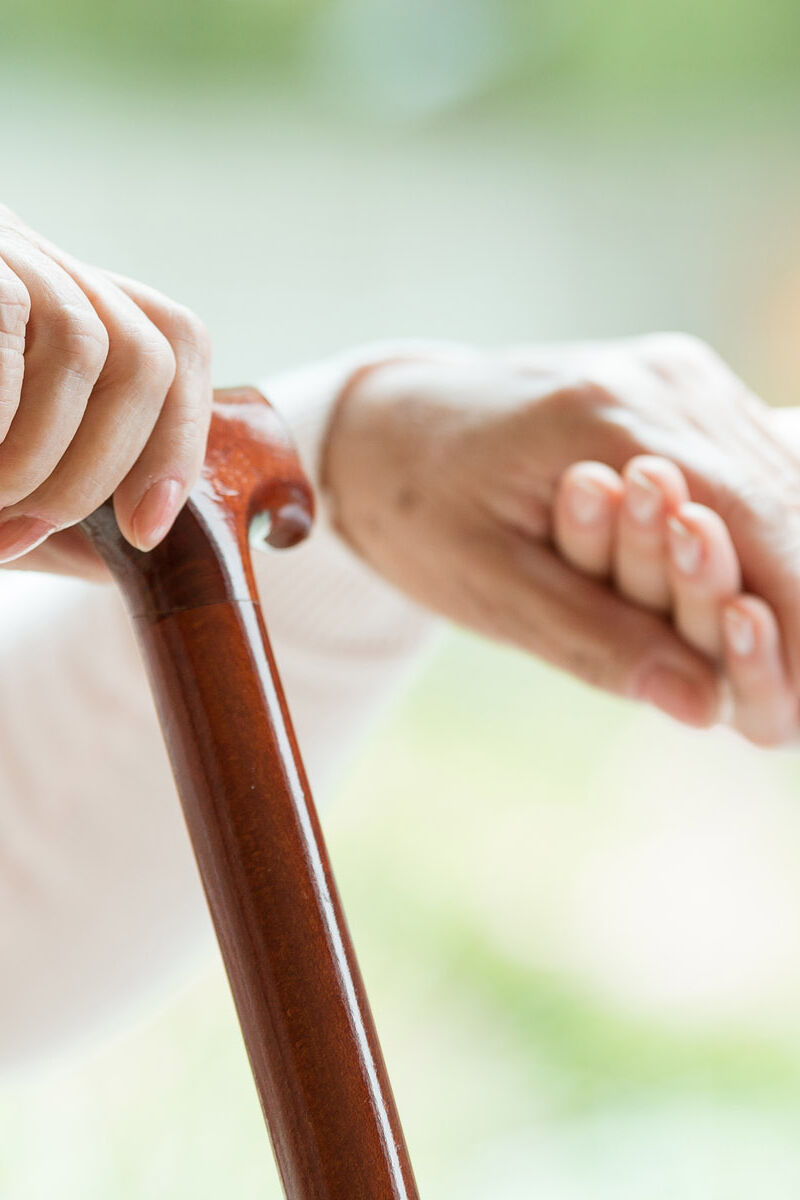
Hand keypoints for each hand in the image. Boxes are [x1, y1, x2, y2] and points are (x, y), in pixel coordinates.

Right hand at [0, 205, 211, 579]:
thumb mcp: (1, 470)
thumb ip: (68, 492)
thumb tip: (151, 527)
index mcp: (56, 299)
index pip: (174, 339)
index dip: (178, 439)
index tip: (146, 529)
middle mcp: (28, 253)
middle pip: (143, 352)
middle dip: (101, 470)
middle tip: (26, 523)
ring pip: (84, 342)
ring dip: (40, 457)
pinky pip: (7, 317)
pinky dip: (0, 417)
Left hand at [323, 336, 799, 734]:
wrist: (386, 426)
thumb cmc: (419, 508)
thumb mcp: (483, 584)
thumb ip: (593, 638)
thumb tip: (706, 708)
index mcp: (608, 417)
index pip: (753, 519)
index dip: (794, 619)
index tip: (794, 710)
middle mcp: (663, 380)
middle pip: (782, 497)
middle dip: (793, 604)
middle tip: (784, 706)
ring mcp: (678, 373)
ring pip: (779, 478)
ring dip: (780, 569)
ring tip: (755, 647)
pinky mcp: (680, 386)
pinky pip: (750, 462)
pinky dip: (757, 531)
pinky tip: (740, 593)